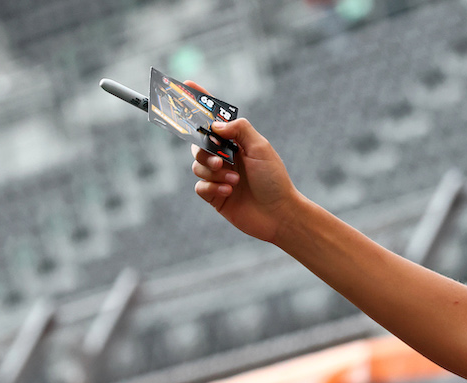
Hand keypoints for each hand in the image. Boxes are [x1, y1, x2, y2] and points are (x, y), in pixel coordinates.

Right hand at [188, 103, 301, 244]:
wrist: (279, 214)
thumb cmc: (274, 180)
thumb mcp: (261, 148)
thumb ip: (239, 130)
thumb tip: (215, 124)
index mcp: (236, 143)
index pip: (214, 119)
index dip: (200, 102)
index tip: (187, 84)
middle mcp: (226, 157)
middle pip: (198, 144)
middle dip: (206, 151)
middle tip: (223, 161)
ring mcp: (219, 176)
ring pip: (197, 165)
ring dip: (214, 173)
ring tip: (234, 181)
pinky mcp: (215, 195)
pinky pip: (200, 187)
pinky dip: (212, 188)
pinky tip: (229, 192)